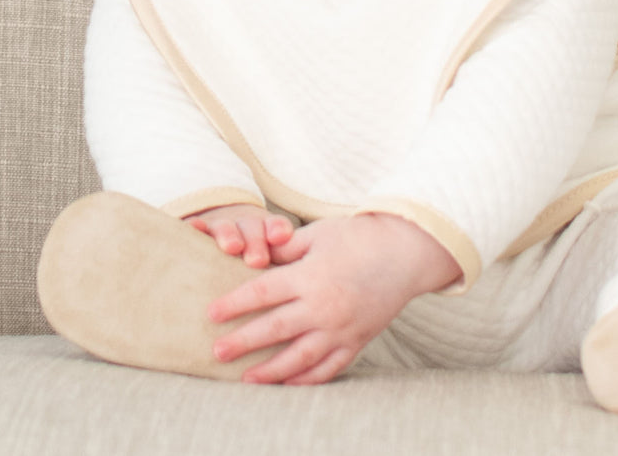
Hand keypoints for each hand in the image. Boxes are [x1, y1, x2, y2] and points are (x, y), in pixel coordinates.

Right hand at [186, 203, 294, 268]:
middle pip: (253, 228)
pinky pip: (198, 227)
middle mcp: (247, 228)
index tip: (281, 237)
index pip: (276, 228)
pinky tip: (194, 229)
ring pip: (227, 226)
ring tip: (232, 248)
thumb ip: (290, 277)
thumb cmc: (261, 259)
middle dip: (255, 240)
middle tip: (257, 259)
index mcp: (269, 233)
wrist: (230, 235)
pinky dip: (196, 227)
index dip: (277, 230)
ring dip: (231, 234)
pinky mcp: (202, 231)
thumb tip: (312, 297)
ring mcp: (224, 228)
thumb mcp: (278, 265)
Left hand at [207, 213, 460, 385]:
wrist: (406, 252)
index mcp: (312, 276)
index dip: (235, 303)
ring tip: (246, 379)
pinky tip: (287, 384)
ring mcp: (342, 328)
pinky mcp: (357, 341)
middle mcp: (325, 306)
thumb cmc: (360, 236)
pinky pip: (328, 368)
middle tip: (216, 352)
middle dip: (243, 342)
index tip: (211, 312)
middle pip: (275, 329)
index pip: (264, 292)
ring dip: (270, 371)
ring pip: (299, 358)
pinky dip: (306, 379)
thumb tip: (254, 256)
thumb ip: (286, 249)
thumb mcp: (319, 233)